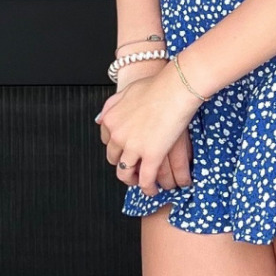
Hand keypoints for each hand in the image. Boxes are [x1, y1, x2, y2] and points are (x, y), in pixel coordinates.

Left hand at [96, 61, 195, 194]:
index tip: (124, 151)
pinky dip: (147, 188)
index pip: (107, 142)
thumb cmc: (156, 86)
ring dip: (132, 180)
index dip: (117, 149)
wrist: (175, 88)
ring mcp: (133, 147)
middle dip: (123, 165)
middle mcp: (118, 135)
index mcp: (110, 120)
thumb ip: (112, 105)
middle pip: (114, 159)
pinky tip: (152, 189)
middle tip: (133, 168)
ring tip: (140, 182)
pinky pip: (145, 179)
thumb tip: (100, 119)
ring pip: (125, 173)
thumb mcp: (126, 92)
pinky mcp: (151, 156)